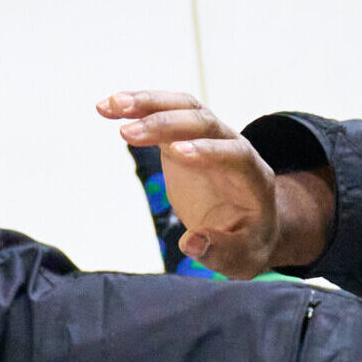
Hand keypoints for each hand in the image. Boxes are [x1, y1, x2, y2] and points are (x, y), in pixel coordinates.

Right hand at [98, 90, 292, 277]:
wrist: (247, 222)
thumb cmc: (247, 241)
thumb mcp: (241, 258)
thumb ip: (220, 252)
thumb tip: (191, 244)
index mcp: (253, 177)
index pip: (235, 154)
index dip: (208, 151)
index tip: (175, 152)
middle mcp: (233, 146)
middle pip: (204, 122)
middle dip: (167, 124)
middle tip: (127, 133)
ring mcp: (209, 137)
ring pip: (183, 107)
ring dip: (148, 103)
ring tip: (111, 106)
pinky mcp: (185, 136)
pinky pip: (163, 114)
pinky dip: (136, 108)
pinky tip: (107, 108)